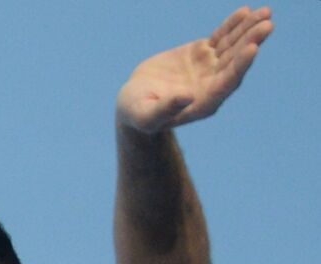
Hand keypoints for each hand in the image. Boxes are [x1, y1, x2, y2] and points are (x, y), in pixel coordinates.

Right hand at [116, 6, 272, 133]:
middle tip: (266, 25)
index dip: (240, 66)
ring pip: (233, 46)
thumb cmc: (138, 114)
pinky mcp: (202, 54)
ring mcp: (209, 68)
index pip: (227, 82)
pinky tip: (245, 12)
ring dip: (249, 30)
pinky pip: (221, 37)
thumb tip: (186, 96)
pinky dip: (233, 25)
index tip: (252, 48)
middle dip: (251, 42)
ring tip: (265, 13)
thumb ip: (165, 109)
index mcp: (204, 103)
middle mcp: (213, 84)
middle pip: (236, 62)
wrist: (135, 102)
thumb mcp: (146, 115)